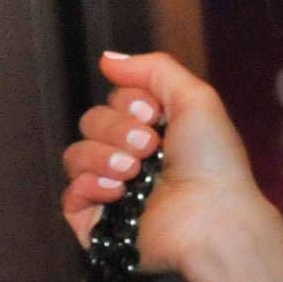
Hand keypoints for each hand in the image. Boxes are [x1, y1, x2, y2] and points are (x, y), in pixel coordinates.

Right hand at [56, 49, 273, 278]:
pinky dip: (89, 186)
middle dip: (117, 129)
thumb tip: (108, 58)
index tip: (152, 114)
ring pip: (76, 155)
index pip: (115, 101)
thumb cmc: (213, 161)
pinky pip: (69, 194)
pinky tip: (117, 191)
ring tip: (134, 171)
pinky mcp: (98, 222)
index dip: (128, 103)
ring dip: (103, 157)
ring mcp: (114, 191)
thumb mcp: (195, 98)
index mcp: (156, 131)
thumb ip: (153, 69)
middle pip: (91, 123)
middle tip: (148, 147)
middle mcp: (133, 159)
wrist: (213, 218)